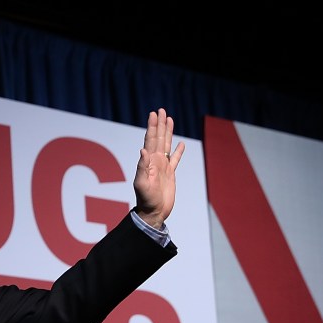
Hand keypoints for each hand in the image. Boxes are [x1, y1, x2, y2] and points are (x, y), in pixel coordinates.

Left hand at [132, 108, 183, 228]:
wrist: (154, 212)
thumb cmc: (146, 200)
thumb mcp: (142, 184)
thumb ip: (142, 167)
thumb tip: (143, 150)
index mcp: (149, 161)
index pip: (150, 140)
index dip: (152, 127)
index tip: (154, 114)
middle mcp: (155, 161)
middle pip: (158, 138)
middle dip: (159, 124)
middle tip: (161, 110)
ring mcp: (163, 166)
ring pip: (166, 145)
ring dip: (167, 132)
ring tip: (169, 119)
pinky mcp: (170, 174)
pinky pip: (175, 159)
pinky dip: (178, 151)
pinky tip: (180, 144)